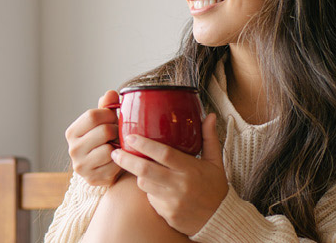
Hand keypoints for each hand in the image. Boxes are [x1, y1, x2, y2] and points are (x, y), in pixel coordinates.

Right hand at [65, 90, 123, 186]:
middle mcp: (73, 149)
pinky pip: (114, 165)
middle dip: (116, 130)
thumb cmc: (103, 140)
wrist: (102, 168)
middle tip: (118, 133)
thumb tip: (111, 93)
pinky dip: (120, 161)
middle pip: (104, 131)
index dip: (109, 115)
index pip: (92, 115)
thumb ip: (106, 106)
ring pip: (109, 149)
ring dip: (118, 146)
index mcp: (72, 132)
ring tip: (118, 146)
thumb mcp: (102, 122)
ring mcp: (82, 166)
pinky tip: (117, 159)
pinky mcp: (93, 178)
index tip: (114, 118)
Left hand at [110, 112, 226, 235]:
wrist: (219, 219)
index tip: (130, 136)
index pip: (164, 154)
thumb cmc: (215, 188)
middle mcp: (180, 185)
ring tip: (138, 168)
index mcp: (191, 169)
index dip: (144, 144)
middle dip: (127, 160)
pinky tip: (156, 188)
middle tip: (115, 152)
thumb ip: (209, 138)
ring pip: (144, 185)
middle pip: (145, 170)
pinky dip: (150, 192)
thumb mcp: (216, 162)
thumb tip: (209, 116)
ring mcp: (172, 201)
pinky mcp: (167, 214)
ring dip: (139, 176)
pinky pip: (150, 199)